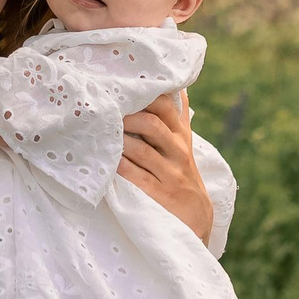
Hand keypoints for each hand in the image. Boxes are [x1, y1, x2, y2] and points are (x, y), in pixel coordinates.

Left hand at [120, 91, 210, 233]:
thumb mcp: (185, 140)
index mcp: (180, 133)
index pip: (165, 105)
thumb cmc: (183, 169)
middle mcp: (177, 149)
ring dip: (119, 141)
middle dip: (126, 117)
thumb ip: (177, 113)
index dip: (144, 95)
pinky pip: (137, 176)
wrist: (197, 214)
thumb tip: (174, 84)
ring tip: (101, 134)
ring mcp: (170, 172)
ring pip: (141, 150)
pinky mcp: (161, 192)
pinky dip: (120, 166)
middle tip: (106, 114)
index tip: (121, 90)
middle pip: (152, 124)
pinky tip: (108, 160)